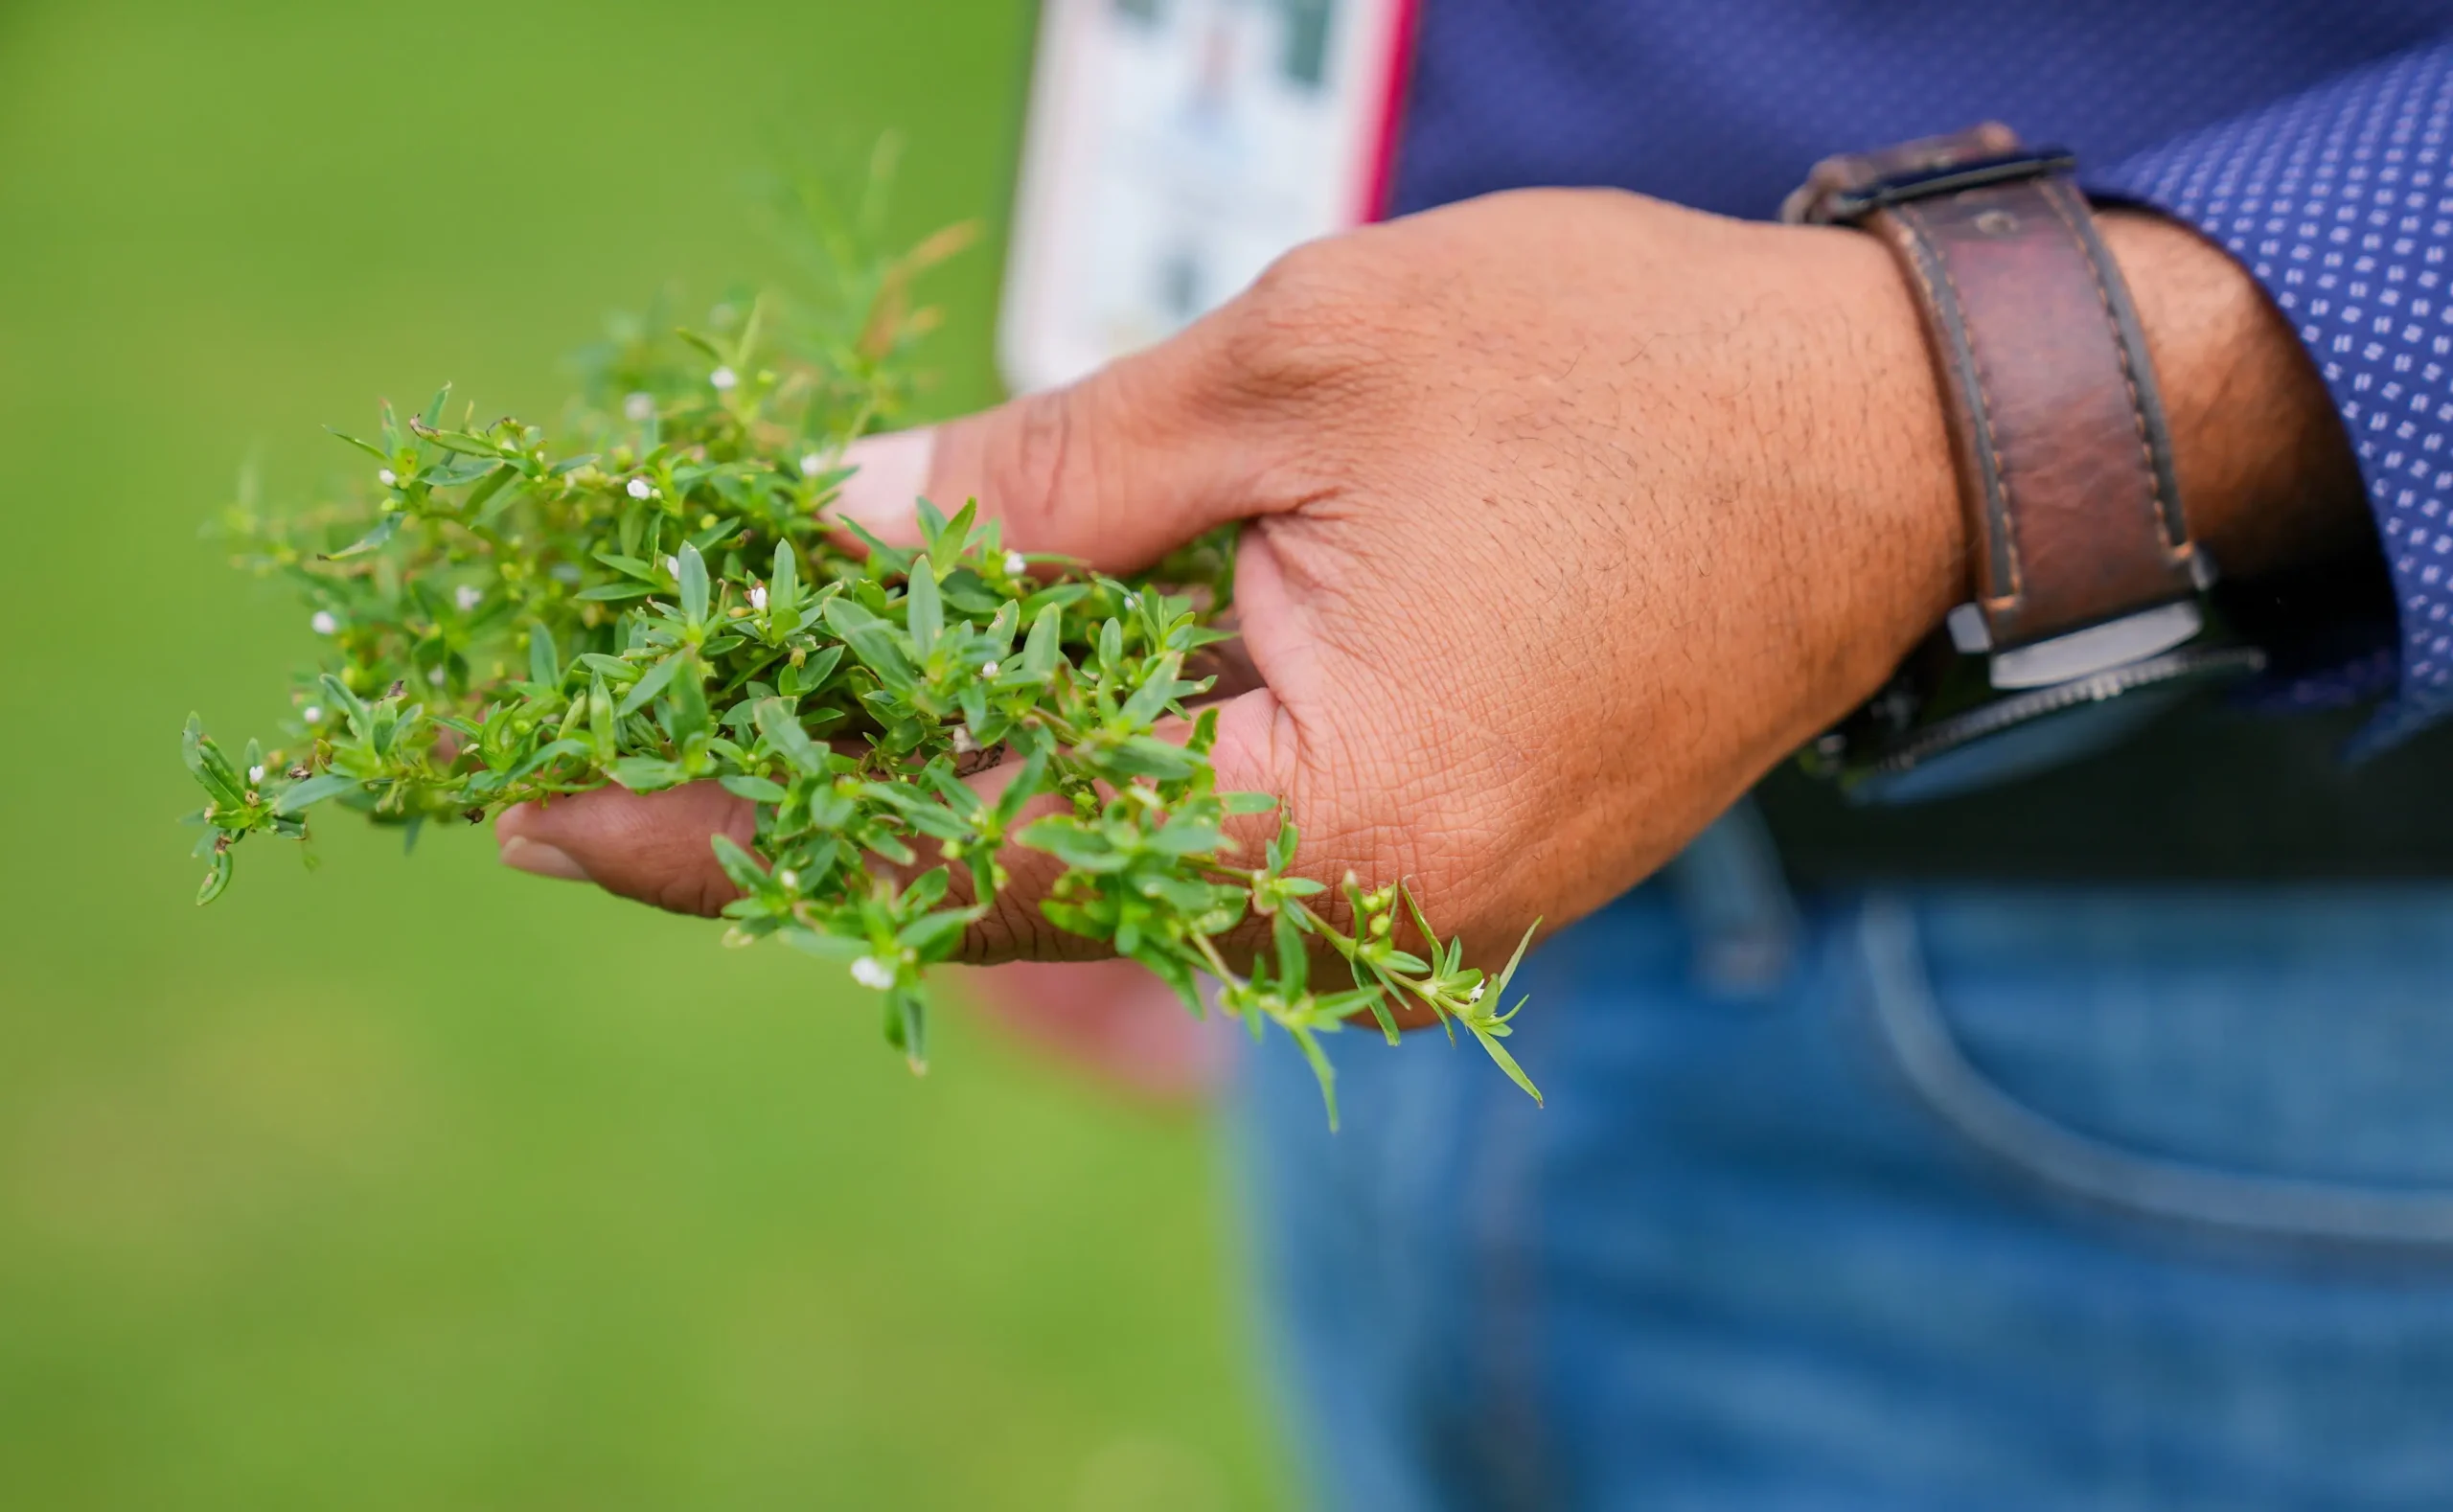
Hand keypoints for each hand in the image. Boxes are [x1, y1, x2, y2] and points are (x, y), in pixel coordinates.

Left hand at [497, 188, 2359, 974]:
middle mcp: (1366, 926)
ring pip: (1114, 861)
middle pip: (1018, 881)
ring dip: (949, 767)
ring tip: (769, 689)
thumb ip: (1047, 480)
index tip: (543, 811)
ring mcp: (1411, 912)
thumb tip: (829, 532)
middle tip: (607, 745)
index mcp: (1329, 832)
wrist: (1895, 436)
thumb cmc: (1623, 370)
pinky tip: (984, 678)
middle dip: (813, 799)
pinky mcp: (1438, 863)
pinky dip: (1084, 755)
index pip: (962, 854)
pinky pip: (1214, 833)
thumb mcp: (1299, 373)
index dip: (733, 832)